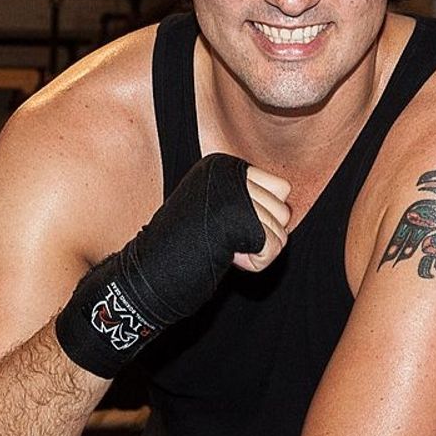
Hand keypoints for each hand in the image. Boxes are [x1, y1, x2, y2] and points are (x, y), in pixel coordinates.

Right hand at [54, 153, 280, 377]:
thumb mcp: (215, 206)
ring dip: (257, 251)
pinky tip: (227, 258)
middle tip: (223, 241)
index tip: (227, 226)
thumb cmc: (184, 244)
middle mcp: (229, 171)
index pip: (282, 190)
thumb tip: (286, 199)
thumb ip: (246, 196)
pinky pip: (273, 248)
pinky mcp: (237, 218)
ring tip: (222, 248)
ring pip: (281, 231)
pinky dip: (255, 264)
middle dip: (261, 236)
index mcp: (223, 164)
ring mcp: (234, 193)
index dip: (262, 217)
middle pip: (284, 211)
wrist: (150, 271)